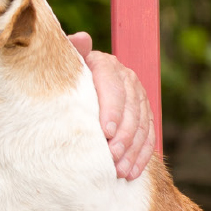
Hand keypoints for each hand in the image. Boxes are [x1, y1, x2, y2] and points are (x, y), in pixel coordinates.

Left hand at [69, 31, 154, 179]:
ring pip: (142, 124)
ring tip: (119, 171)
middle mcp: (126, 77)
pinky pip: (148, 136)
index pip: (112, 85)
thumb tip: (82, 38)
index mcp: (105, 64)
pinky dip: (141, 156)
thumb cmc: (62, 80)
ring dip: (132, 150)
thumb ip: (72, 54)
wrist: (72, 89)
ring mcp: (138, 96)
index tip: (105, 132)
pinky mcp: (144, 114)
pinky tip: (131, 172)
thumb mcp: (63, 68)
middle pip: (131, 109)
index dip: (112, 109)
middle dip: (123, 136)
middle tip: (111, 158)